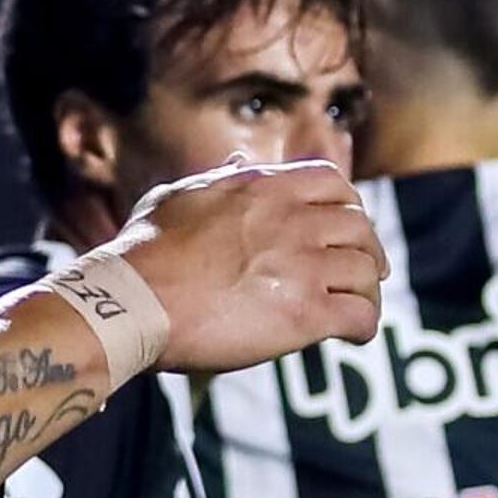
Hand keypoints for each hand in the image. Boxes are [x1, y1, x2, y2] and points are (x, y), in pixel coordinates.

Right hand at [104, 155, 382, 372]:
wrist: (130, 302)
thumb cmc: (141, 253)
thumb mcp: (177, 196)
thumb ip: (218, 178)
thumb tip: (240, 161)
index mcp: (264, 189)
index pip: (334, 184)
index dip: (348, 207)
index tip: (342, 230)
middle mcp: (292, 220)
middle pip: (359, 228)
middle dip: (366, 251)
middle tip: (363, 273)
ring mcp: (302, 266)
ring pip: (365, 272)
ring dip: (366, 292)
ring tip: (356, 308)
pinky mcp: (304, 313)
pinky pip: (359, 317)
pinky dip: (363, 327)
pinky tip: (352, 336)